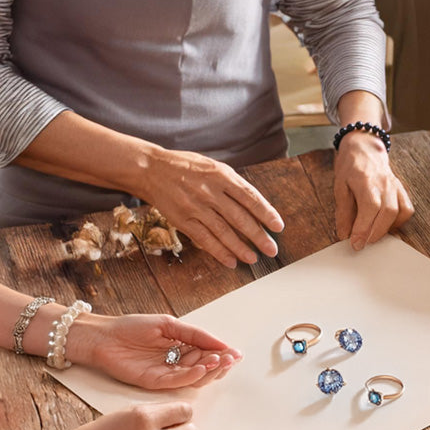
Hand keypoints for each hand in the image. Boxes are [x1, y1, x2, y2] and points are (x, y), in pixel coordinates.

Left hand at [68, 312, 240, 389]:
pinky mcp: (155, 382)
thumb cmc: (131, 328)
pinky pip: (178, 382)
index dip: (223, 355)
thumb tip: (221, 343)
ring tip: (219, 361)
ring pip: (195, 377)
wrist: (102, 336)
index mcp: (181, 349)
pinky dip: (192, 375)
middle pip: (205, 368)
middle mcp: (177, 363)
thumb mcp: (169, 324)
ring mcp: (167, 374)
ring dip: (210, 370)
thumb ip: (195, 334)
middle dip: (221, 364)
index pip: (208, 355)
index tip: (236, 353)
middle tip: (231, 359)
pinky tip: (202, 368)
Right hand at [139, 147, 283, 267]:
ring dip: (240, 248)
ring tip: (254, 259)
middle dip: (258, 236)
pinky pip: (204, 239)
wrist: (151, 169)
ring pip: (223, 232)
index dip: (266, 213)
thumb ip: (233, 185)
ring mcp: (195, 207)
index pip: (249, 197)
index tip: (278, 226)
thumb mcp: (213, 167)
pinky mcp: (182, 220)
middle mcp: (209, 191)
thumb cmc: (187, 168)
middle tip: (272, 250)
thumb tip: (257, 207)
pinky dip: (219, 252)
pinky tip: (231, 261)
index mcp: (221, 175)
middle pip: (239, 218)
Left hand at [334, 132, 413, 249]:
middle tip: (363, 244)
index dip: (364, 228)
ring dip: (387, 229)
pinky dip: (399, 222)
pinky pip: (407, 209)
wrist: (365, 148)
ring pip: (400, 212)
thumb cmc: (350, 167)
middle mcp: (384, 183)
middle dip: (375, 233)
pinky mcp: (401, 189)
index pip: (370, 207)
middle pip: (388, 212)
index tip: (356, 243)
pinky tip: (386, 225)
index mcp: (366, 180)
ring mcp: (395, 186)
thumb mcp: (339, 187)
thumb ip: (343, 211)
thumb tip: (344, 234)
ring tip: (373, 236)